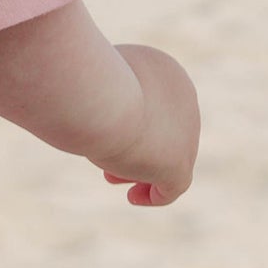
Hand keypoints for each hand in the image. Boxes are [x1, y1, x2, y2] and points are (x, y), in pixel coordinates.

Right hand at [91, 44, 199, 206]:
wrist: (96, 96)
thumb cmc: (81, 80)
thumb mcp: (83, 76)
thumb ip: (90, 86)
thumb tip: (84, 100)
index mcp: (163, 70)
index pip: (153, 99)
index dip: (132, 117)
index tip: (106, 131)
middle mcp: (183, 97)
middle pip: (162, 128)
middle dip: (137, 145)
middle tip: (107, 153)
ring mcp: (186, 132)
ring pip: (167, 156)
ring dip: (141, 168)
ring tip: (110, 178)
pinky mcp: (179, 163)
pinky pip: (174, 185)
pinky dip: (156, 193)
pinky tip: (134, 197)